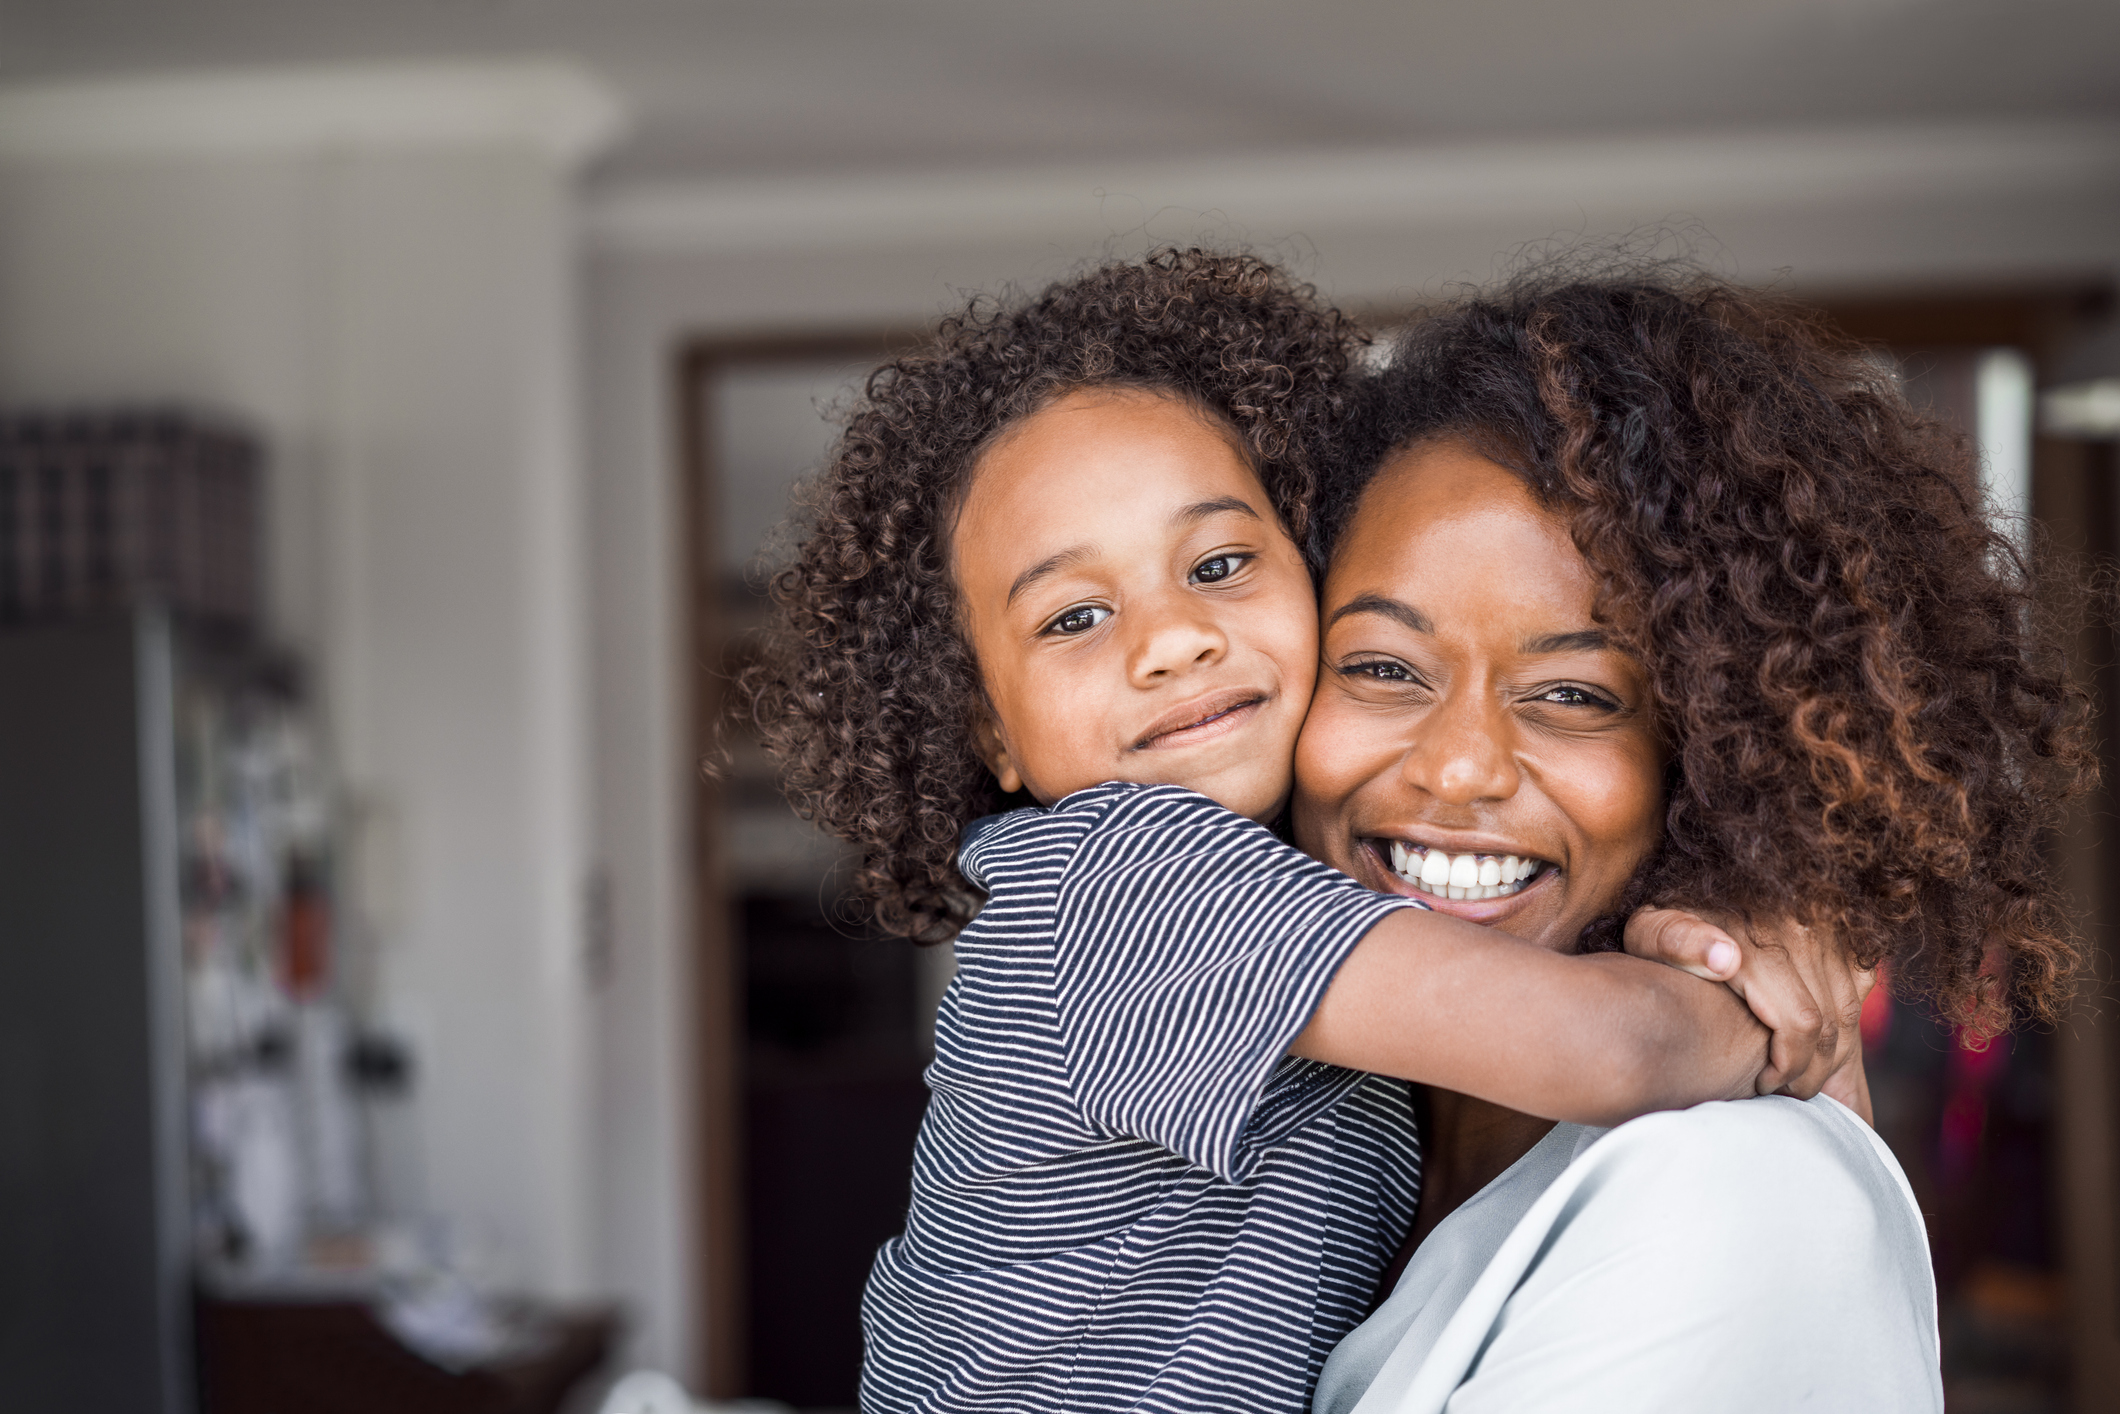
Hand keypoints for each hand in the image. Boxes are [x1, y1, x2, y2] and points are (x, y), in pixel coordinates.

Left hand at [1623, 908, 1873, 1104]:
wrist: (1700, 867)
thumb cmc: (1666, 911)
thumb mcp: (1652, 925)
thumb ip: (1676, 940)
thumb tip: (1725, 958)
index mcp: (1760, 937)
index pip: (1801, 1024)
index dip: (1788, 1067)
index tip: (1762, 1084)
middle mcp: (1804, 929)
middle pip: (1832, 1026)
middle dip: (1811, 1071)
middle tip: (1781, 1090)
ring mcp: (1830, 927)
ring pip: (1851, 1012)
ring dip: (1832, 1054)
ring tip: (1797, 1073)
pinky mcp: (1844, 928)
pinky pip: (1862, 985)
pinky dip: (1848, 1022)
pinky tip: (1821, 1042)